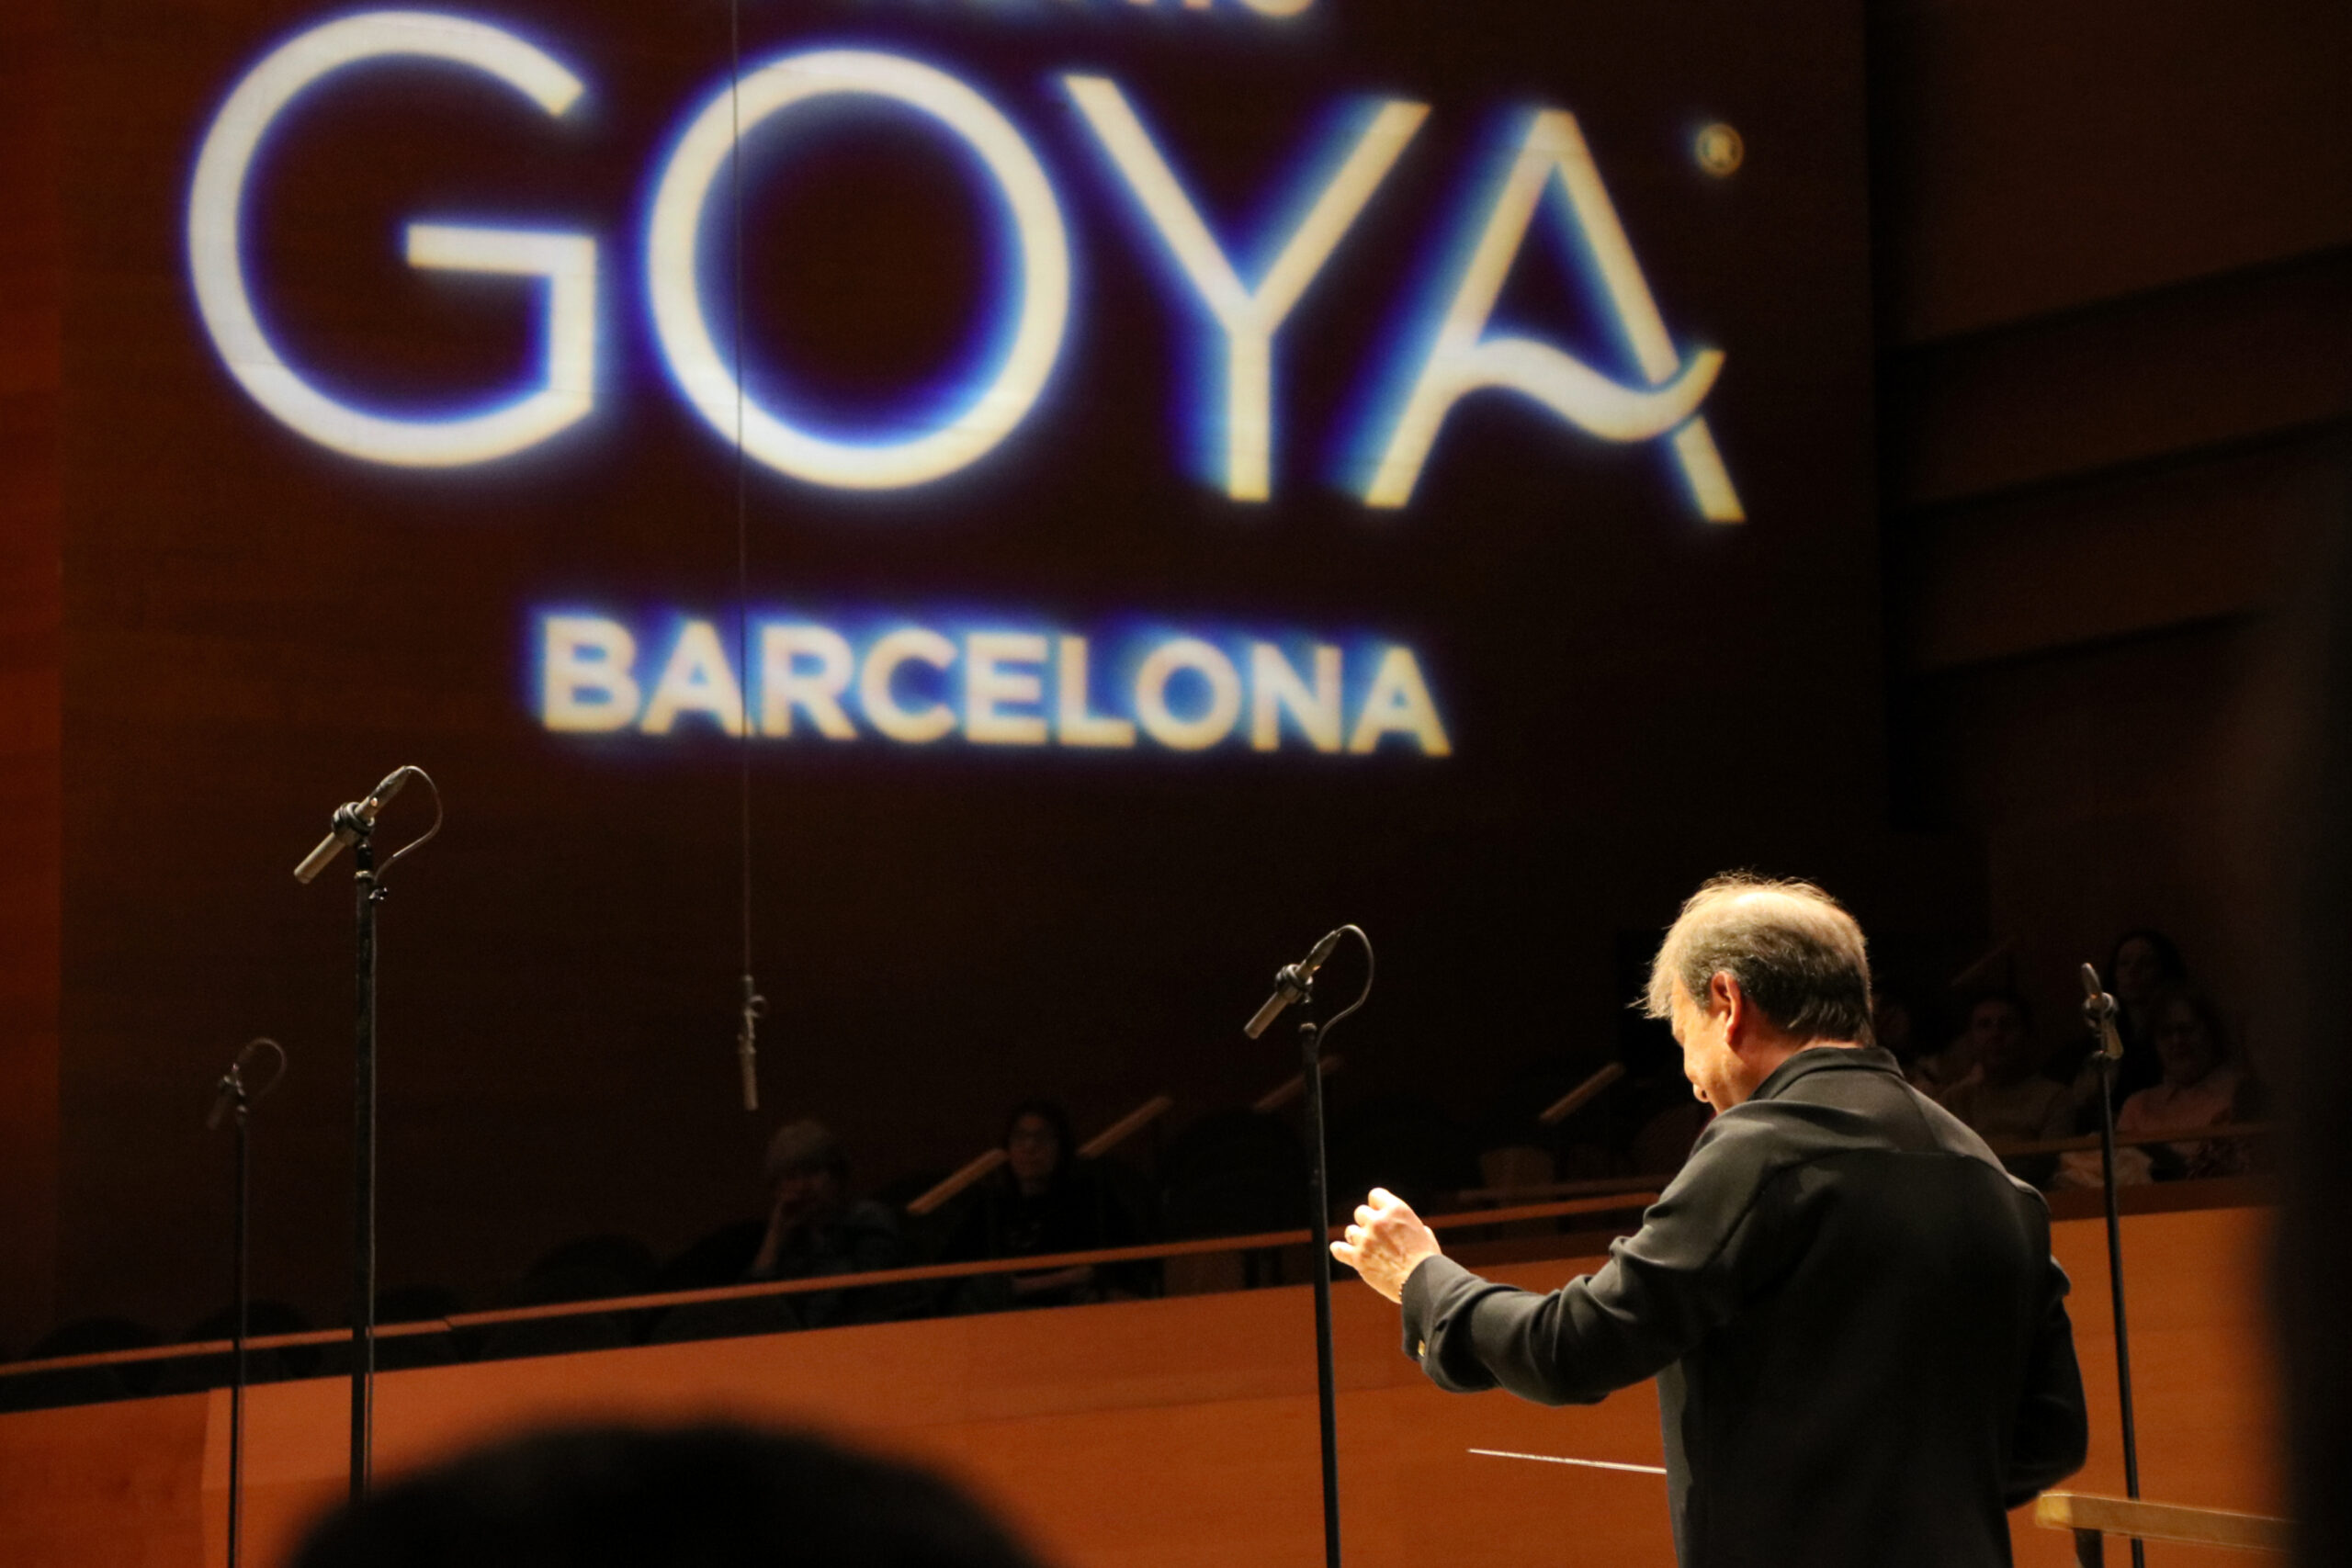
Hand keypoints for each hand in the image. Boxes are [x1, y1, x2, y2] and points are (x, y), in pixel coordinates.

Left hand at [1331, 1187, 1440, 1303]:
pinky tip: (1340, 1250)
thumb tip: (1408, 1228)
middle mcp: (1378, 1221)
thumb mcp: (1424, 1234)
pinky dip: (1339, 1250)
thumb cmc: (1427, 1261)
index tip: (1379, 1213)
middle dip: (1367, 1223)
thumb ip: (1410, 1226)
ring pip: (1350, 1231)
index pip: (1375, 1195)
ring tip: (1366, 1247)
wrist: (1423, 1283)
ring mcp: (1366, 1239)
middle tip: (1375, 1235)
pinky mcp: (1358, 1258)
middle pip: (1360, 1212)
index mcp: (1396, 1210)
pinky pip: (1339, 1249)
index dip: (1376, 1205)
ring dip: (1356, 1238)